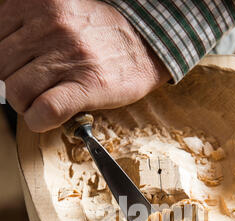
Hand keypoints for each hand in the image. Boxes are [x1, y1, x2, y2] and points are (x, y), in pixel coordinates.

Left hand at [0, 0, 169, 131]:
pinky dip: (38, 121)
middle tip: (31, 90)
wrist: (146, 44)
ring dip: (24, 105)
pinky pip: (44, 110)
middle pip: (1, 69)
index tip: (16, 72)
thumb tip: (2, 60)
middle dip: (11, 86)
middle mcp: (49, 26)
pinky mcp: (86, 85)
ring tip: (42, 102)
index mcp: (37, 3)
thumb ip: (27, 27)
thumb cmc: (101, 33)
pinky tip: (46, 118)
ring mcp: (67, 56)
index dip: (3, 64)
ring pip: (16, 91)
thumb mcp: (58, 12)